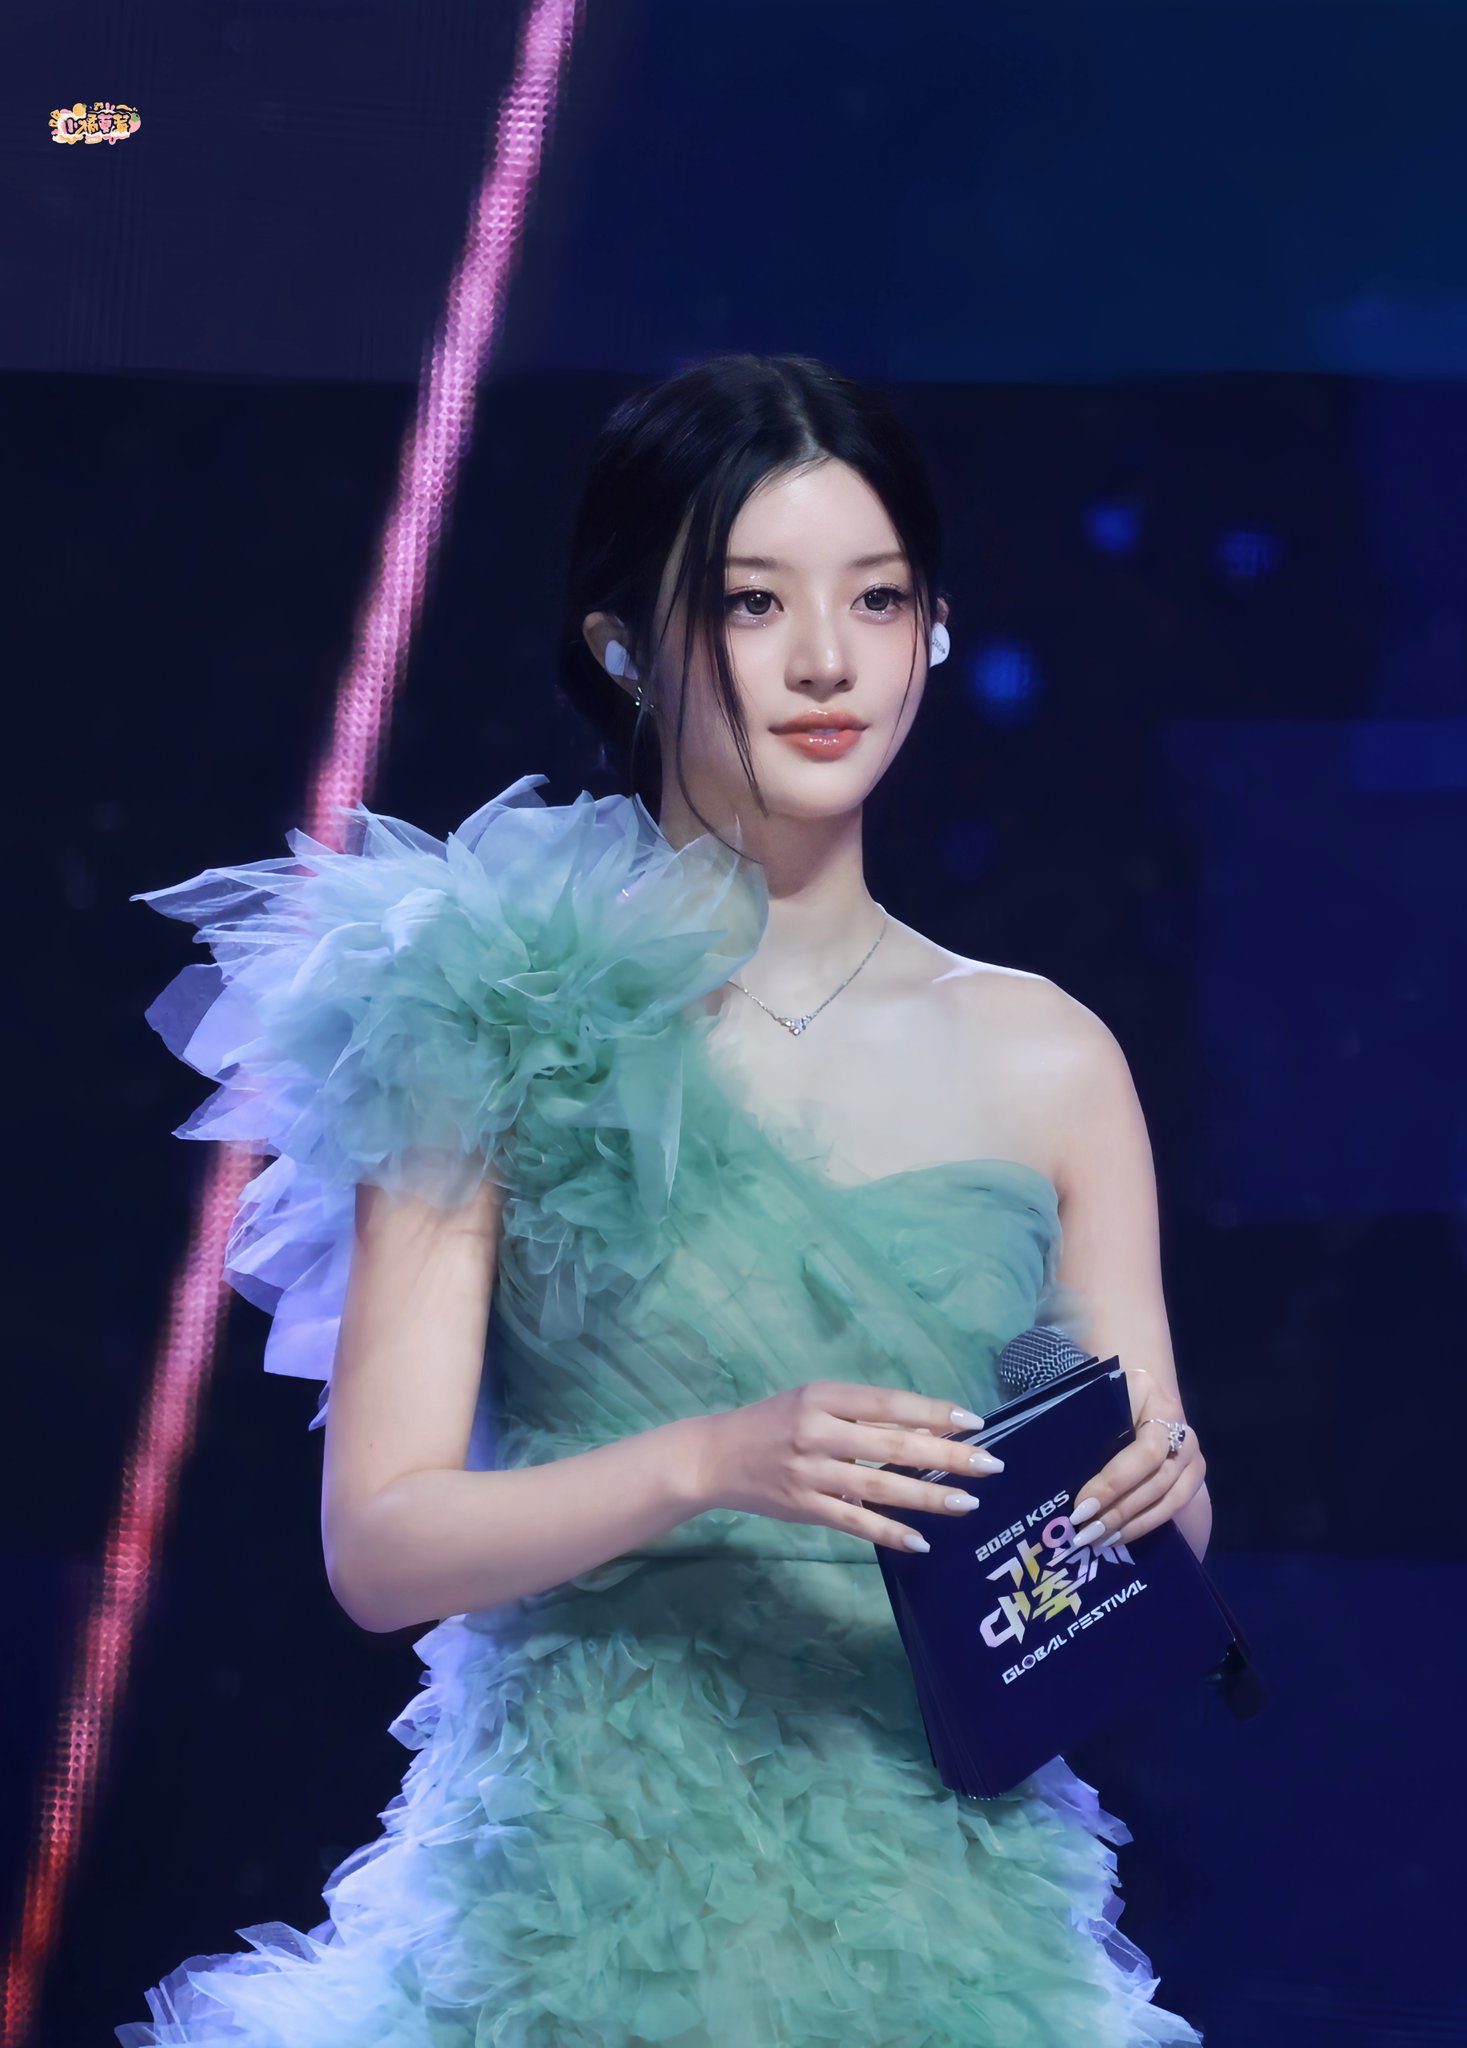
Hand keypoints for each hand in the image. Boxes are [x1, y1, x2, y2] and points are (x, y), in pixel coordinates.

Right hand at [690, 1380, 1007, 1554]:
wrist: (715, 1456)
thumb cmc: (772, 1423)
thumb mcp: (813, 1402)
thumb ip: (863, 1415)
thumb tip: (925, 1429)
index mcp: (822, 1397)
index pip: (888, 1403)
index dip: (932, 1412)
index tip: (973, 1421)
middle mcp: (818, 1432)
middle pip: (892, 1444)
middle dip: (946, 1455)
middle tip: (989, 1463)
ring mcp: (811, 1473)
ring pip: (880, 1486)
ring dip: (928, 1496)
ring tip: (968, 1503)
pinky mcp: (804, 1507)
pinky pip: (855, 1522)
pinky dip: (889, 1532)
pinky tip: (921, 1541)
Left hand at [1070, 1367, 1206, 1550]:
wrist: (1137, 1393)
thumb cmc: (1108, 1397)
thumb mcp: (1098, 1401)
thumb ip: (1087, 1431)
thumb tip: (1058, 1475)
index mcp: (1159, 1404)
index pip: (1146, 1452)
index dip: (1114, 1482)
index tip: (1081, 1504)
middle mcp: (1185, 1432)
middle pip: (1159, 1479)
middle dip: (1120, 1510)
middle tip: (1086, 1531)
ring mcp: (1192, 1456)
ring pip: (1172, 1499)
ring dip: (1134, 1524)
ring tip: (1100, 1540)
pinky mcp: (1192, 1476)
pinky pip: (1175, 1507)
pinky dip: (1146, 1524)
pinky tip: (1119, 1536)